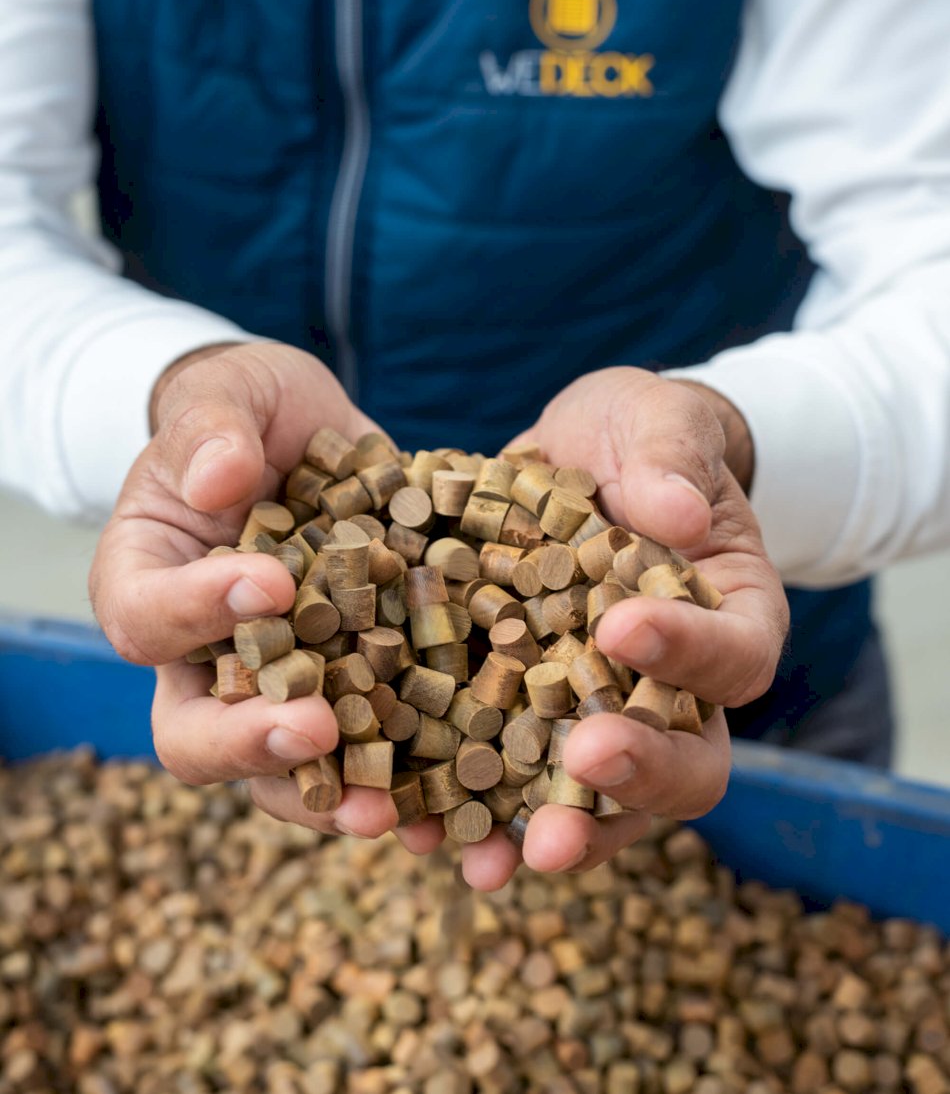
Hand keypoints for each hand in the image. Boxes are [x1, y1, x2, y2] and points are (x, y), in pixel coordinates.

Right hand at [89, 341, 397, 839]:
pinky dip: (403, 781)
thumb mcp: (227, 396)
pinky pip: (367, 750)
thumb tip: (221, 480)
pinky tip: (448, 801)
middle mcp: (202, 654)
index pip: (145, 616)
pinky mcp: (353, 685)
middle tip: (317, 731)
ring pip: (278, 768)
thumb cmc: (248, 412)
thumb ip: (214, 428)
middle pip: (193, 732)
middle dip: (251, 743)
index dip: (196, 611)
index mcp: (148, 580)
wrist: (309, 436)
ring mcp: (278, 682)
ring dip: (326, 794)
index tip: (270, 581)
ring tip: (384, 808)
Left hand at [457, 367, 788, 890]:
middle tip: (582, 763)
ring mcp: (603, 715)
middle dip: (635, 775)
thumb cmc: (640, 438)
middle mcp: (678, 690)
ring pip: (599, 801)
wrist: (582, 459)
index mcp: (731, 616)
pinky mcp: (526, 719)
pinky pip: (509, 783)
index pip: (733, 654)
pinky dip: (468, 811)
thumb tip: (676, 513)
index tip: (621, 627)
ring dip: (551, 831)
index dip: (687, 651)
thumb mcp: (661, 422)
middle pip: (687, 762)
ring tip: (489, 855)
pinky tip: (419, 829)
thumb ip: (673, 456)